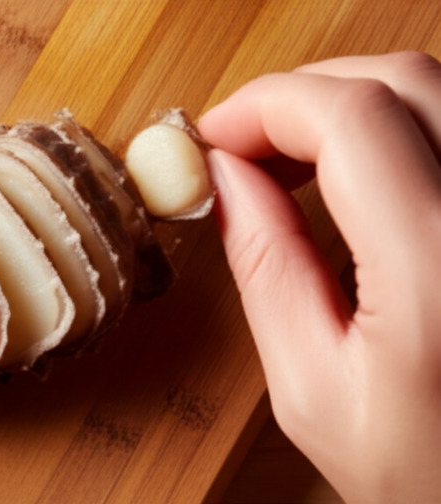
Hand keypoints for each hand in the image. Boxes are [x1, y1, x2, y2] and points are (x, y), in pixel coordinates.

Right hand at [197, 51, 440, 502]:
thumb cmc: (427, 476)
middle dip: (301, 95)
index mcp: (439, 275)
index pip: (353, 120)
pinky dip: (391, 125)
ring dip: (346, 104)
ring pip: (436, 89)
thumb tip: (223, 180)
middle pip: (401, 81)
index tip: (210, 138)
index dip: (266, 106)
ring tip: (287, 158)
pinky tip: (352, 168)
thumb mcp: (313, 387)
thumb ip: (266, 268)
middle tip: (242, 145)